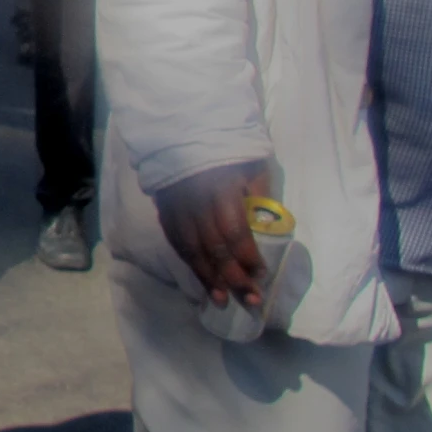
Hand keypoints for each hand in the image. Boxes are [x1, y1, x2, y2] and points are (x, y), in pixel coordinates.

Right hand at [153, 162, 271, 307]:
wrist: (181, 130)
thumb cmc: (224, 148)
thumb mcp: (251, 163)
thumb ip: (260, 193)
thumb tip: (267, 226)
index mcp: (221, 189)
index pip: (234, 231)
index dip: (247, 256)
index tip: (261, 274)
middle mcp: (195, 203)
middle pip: (214, 247)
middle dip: (233, 277)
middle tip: (250, 301)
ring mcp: (176, 208)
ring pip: (192, 249)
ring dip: (208, 278)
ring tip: (222, 300)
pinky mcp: (164, 210)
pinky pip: (176, 241)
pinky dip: (189, 262)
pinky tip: (201, 278)